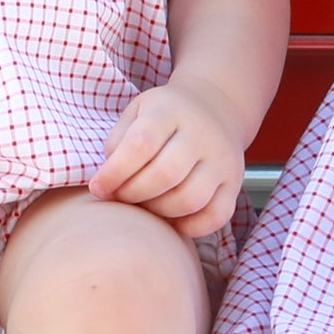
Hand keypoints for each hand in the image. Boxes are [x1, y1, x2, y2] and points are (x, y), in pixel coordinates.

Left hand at [89, 77, 246, 238]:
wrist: (215, 106)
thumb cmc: (164, 115)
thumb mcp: (136, 112)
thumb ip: (118, 143)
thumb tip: (107, 183)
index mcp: (170, 111)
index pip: (140, 145)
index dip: (114, 173)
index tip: (98, 188)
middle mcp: (202, 134)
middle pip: (165, 175)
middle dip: (133, 194)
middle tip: (120, 196)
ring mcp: (222, 160)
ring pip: (189, 200)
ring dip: (158, 212)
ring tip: (144, 204)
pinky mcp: (234, 183)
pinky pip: (215, 217)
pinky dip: (189, 227)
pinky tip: (172, 217)